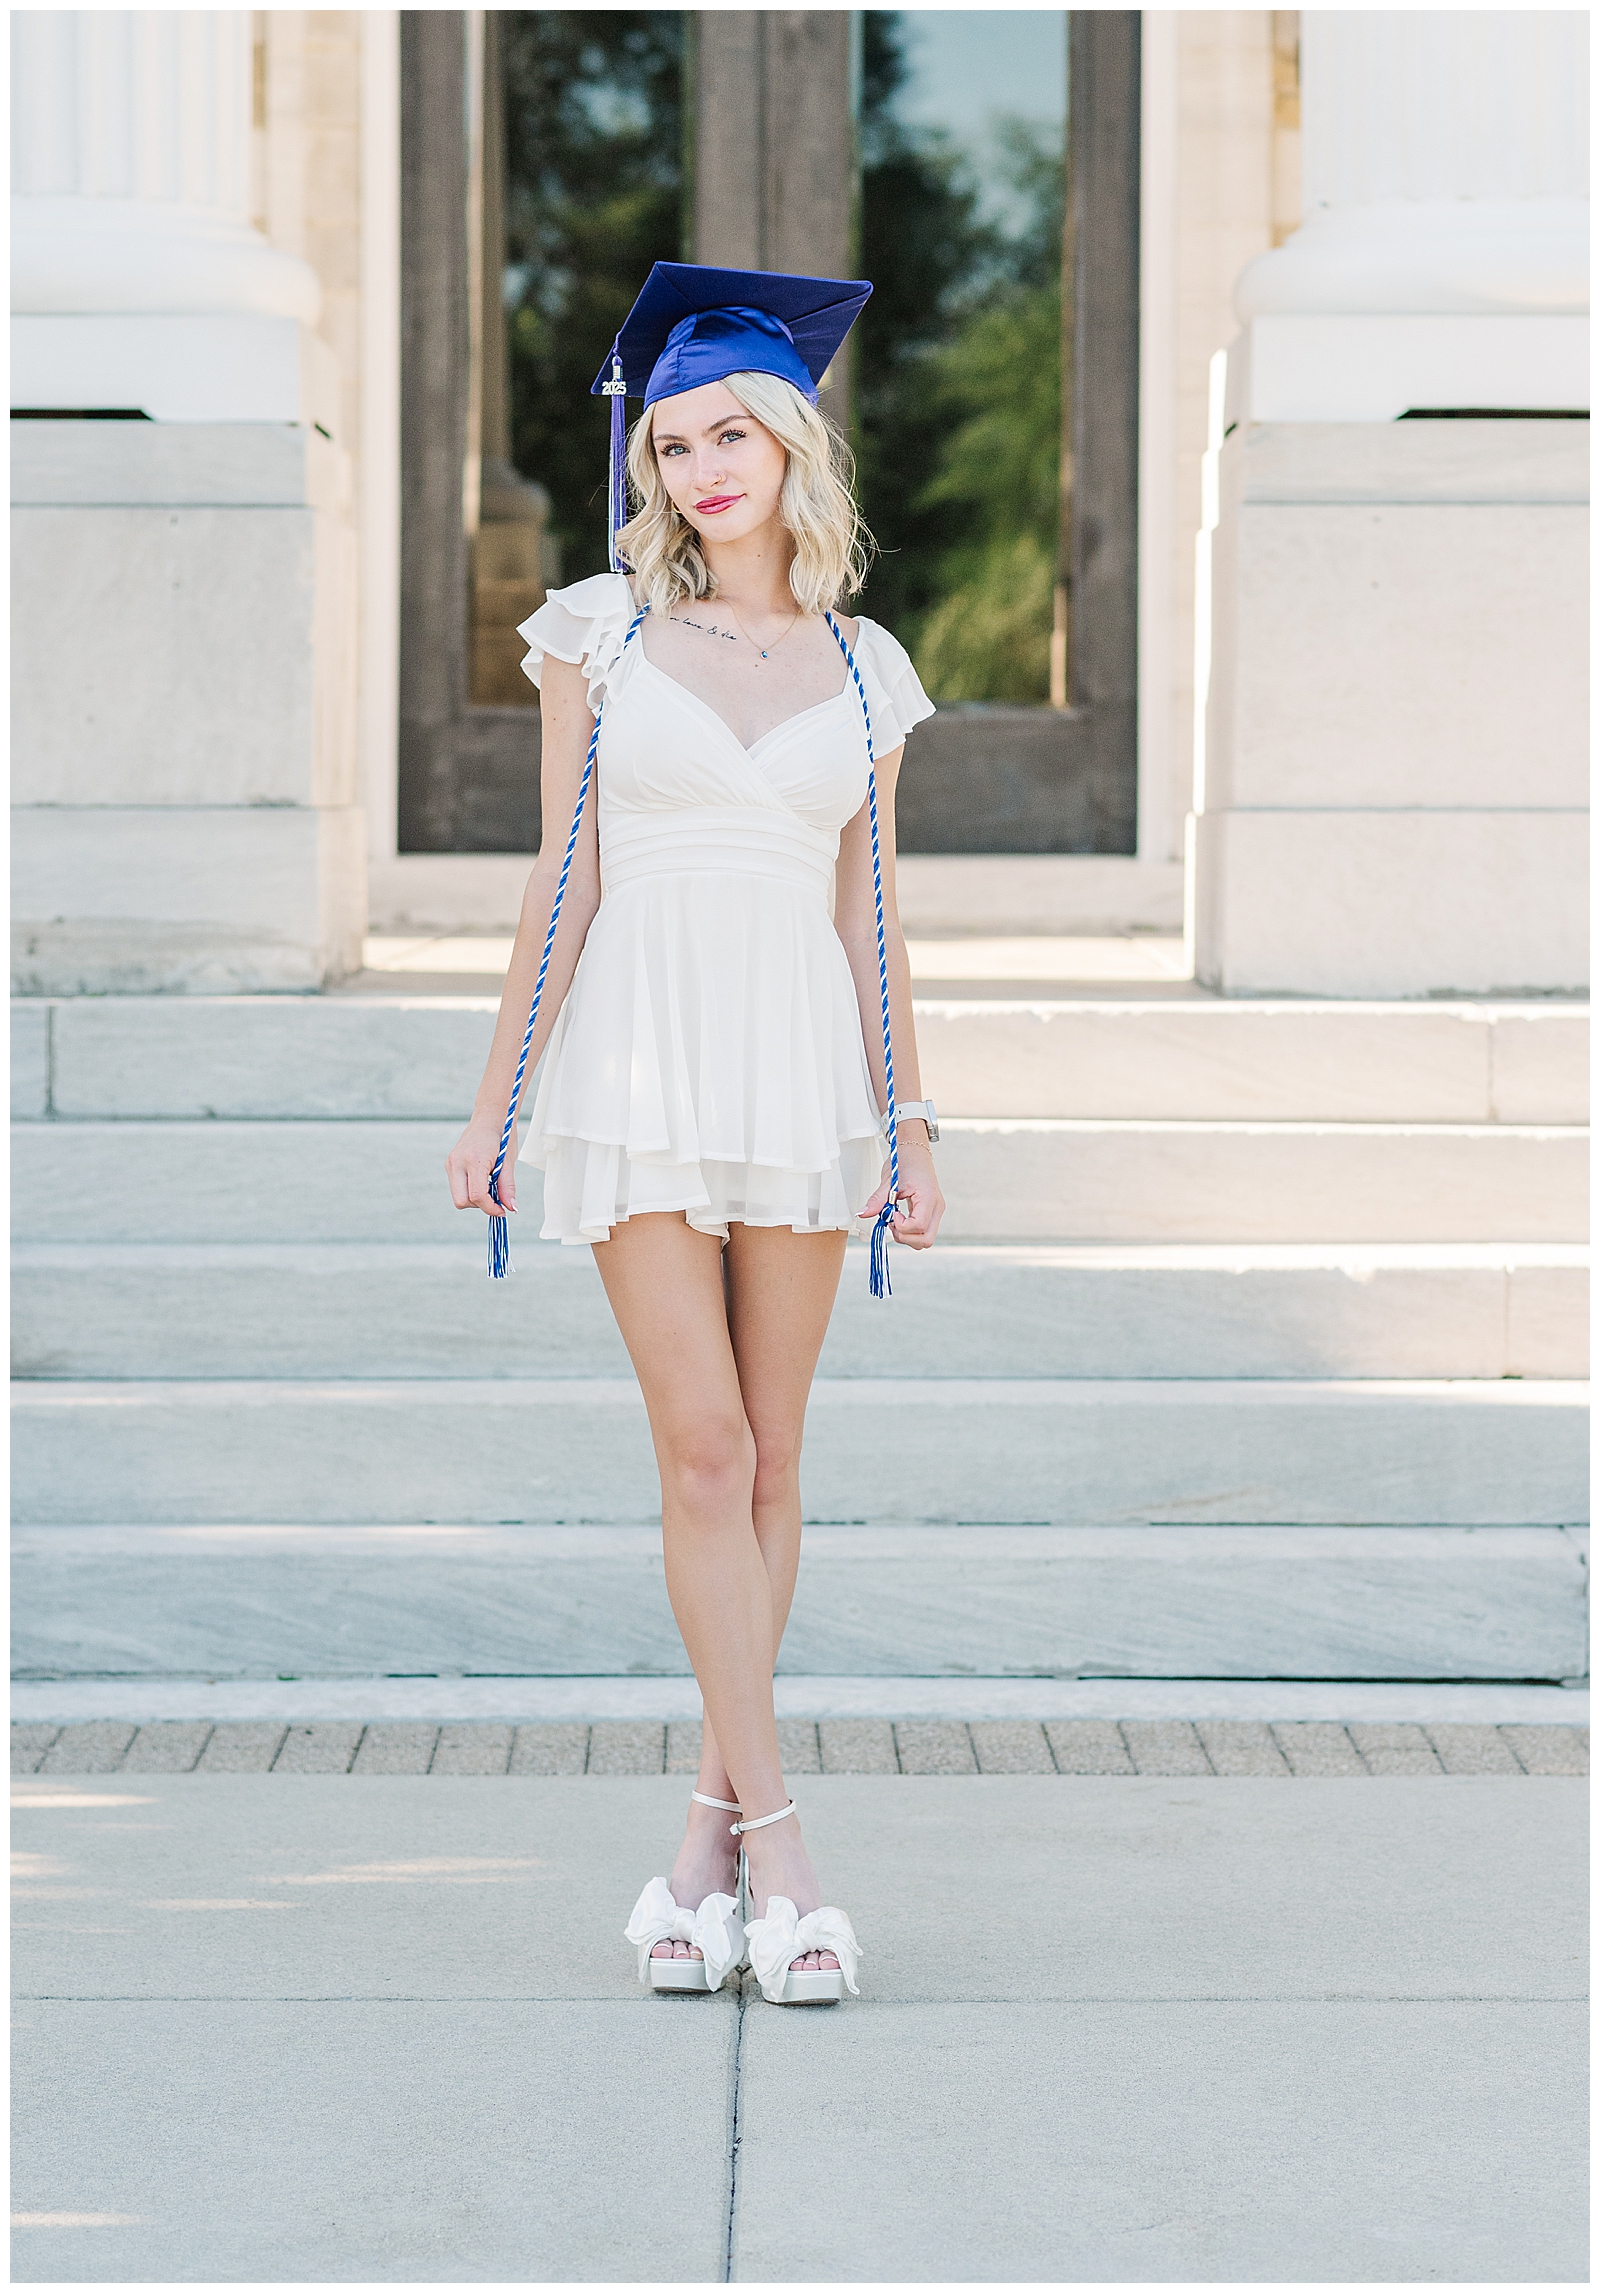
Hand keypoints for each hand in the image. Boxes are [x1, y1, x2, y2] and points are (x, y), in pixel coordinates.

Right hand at [446, 1115, 516, 1219]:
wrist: (489, 1117)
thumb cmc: (502, 1136)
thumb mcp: (508, 1161)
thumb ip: (508, 1186)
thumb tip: (511, 1208)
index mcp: (474, 1160)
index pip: (477, 1195)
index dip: (491, 1208)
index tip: (503, 1210)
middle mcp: (457, 1162)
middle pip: (461, 1201)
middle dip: (480, 1205)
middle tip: (496, 1199)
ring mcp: (451, 1163)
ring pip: (458, 1197)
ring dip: (475, 1199)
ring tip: (490, 1186)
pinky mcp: (450, 1164)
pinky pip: (457, 1187)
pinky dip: (470, 1190)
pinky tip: (482, 1181)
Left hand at [859, 1129, 943, 1250]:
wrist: (914, 1151)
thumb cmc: (905, 1161)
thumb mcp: (889, 1181)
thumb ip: (876, 1200)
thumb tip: (862, 1214)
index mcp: (929, 1198)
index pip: (918, 1226)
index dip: (901, 1225)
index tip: (890, 1213)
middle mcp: (936, 1207)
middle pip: (926, 1239)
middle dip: (905, 1237)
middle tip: (892, 1223)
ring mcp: (935, 1211)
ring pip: (925, 1239)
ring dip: (907, 1236)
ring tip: (894, 1220)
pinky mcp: (931, 1212)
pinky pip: (923, 1231)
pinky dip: (909, 1231)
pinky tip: (899, 1218)